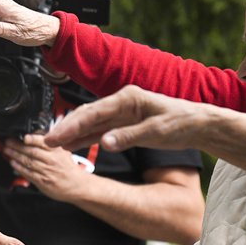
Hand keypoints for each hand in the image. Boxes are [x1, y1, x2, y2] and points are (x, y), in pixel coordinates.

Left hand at [1, 134, 88, 200]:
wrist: (77, 185)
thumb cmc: (68, 168)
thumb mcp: (63, 151)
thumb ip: (49, 144)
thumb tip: (32, 136)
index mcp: (57, 150)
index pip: (42, 142)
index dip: (31, 139)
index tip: (23, 136)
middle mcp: (52, 160)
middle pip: (32, 151)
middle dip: (17, 146)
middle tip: (7, 142)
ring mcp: (47, 171)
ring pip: (28, 162)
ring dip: (15, 156)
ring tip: (6, 151)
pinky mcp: (42, 182)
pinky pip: (28, 173)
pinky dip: (19, 168)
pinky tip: (13, 163)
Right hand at [44, 85, 209, 151]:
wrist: (199, 124)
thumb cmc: (182, 123)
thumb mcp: (158, 132)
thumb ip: (129, 137)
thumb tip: (105, 142)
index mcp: (128, 98)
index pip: (94, 112)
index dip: (72, 125)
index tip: (56, 137)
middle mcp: (122, 103)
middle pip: (87, 115)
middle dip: (66, 129)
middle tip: (46, 142)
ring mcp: (123, 113)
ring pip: (91, 123)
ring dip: (73, 134)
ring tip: (53, 145)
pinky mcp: (125, 123)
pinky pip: (101, 130)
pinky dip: (86, 138)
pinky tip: (72, 146)